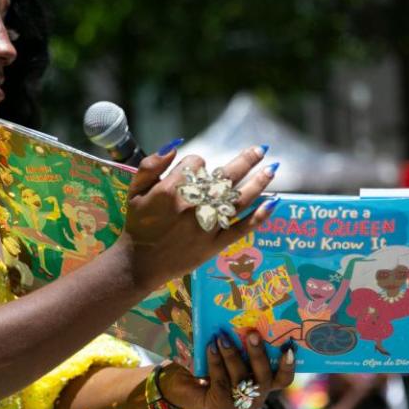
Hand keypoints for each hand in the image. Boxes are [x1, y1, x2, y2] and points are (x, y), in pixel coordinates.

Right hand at [115, 146, 277, 289]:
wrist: (140, 263)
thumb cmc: (137, 224)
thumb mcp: (135, 190)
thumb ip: (150, 165)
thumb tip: (175, 145)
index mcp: (172, 190)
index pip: (196, 163)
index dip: (196, 164)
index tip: (192, 171)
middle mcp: (193, 205)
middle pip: (226, 175)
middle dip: (246, 160)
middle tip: (261, 150)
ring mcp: (206, 226)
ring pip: (239, 199)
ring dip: (258, 182)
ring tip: (273, 169)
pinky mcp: (215, 244)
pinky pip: (242, 229)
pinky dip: (259, 216)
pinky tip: (273, 203)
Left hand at [159, 330, 295, 408]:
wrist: (178, 383)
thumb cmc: (207, 363)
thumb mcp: (228, 351)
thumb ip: (239, 341)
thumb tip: (244, 315)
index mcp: (262, 383)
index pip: (283, 379)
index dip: (288, 365)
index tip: (289, 347)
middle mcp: (255, 397)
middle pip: (265, 378)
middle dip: (259, 355)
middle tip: (253, 334)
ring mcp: (239, 405)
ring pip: (242, 379)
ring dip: (233, 356)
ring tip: (222, 337)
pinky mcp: (221, 407)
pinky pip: (222, 381)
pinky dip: (216, 362)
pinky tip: (210, 348)